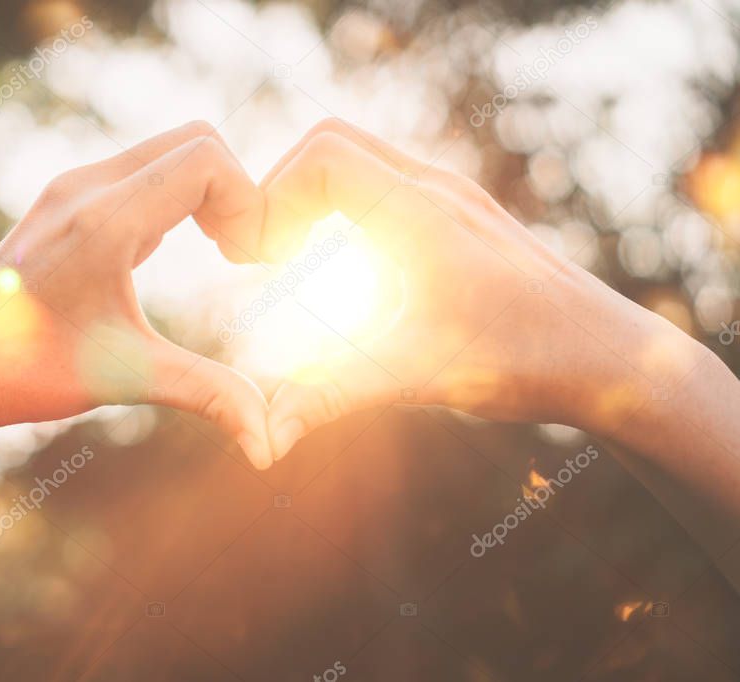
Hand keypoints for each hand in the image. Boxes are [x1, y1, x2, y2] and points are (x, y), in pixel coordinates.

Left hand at [0, 122, 274, 467]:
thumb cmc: (27, 372)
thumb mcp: (127, 378)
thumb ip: (209, 396)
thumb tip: (270, 447)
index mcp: (103, 221)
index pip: (207, 161)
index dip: (250, 203)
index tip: (253, 260)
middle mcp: (85, 187)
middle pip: (196, 140)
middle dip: (236, 191)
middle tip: (243, 252)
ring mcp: (72, 188)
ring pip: (168, 151)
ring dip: (207, 193)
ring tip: (223, 251)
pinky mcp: (66, 199)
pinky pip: (142, 170)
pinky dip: (177, 196)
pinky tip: (174, 249)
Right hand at [259, 118, 704, 459]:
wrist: (609, 358)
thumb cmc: (523, 362)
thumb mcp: (416, 377)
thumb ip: (331, 397)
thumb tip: (263, 439)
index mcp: (420, 214)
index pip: (321, 159)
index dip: (272, 199)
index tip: (260, 261)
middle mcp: (437, 190)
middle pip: (331, 143)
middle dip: (282, 189)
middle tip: (265, 254)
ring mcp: (453, 196)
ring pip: (360, 158)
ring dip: (312, 197)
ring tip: (292, 259)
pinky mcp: (461, 214)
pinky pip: (385, 181)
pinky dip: (344, 206)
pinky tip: (343, 267)